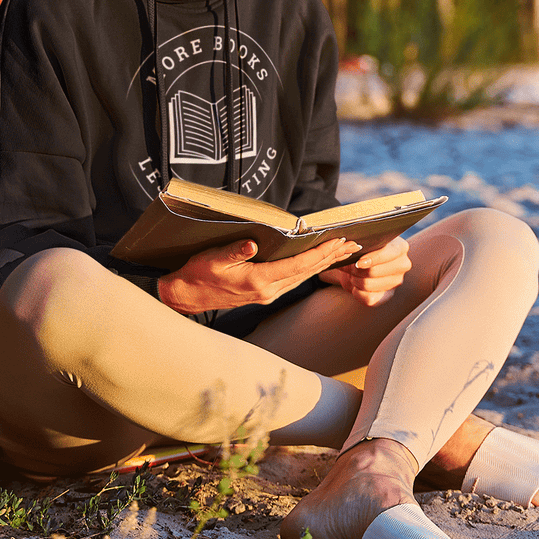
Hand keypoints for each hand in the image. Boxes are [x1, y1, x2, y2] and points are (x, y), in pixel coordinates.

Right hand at [158, 237, 360, 316]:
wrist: (185, 297)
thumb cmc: (197, 274)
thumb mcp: (213, 258)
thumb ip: (234, 251)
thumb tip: (253, 243)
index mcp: (258, 281)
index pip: (298, 266)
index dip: (321, 253)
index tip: (339, 241)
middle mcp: (267, 291)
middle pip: (307, 272)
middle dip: (331, 258)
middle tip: (353, 245)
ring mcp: (266, 295)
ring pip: (302, 278)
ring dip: (323, 264)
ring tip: (342, 252)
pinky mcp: (263, 295)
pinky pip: (293, 281)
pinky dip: (309, 270)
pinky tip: (317, 263)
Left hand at [318, 235, 411, 306]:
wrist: (359, 263)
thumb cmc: (362, 248)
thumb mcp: (361, 243)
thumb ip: (358, 245)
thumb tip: (350, 250)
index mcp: (400, 247)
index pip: (389, 254)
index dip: (373, 259)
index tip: (358, 263)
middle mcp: (402, 264)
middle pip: (374, 271)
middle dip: (356, 270)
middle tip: (350, 266)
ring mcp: (396, 281)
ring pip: (368, 285)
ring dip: (354, 280)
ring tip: (352, 274)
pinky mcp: (387, 296)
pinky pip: (368, 299)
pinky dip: (357, 292)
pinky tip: (356, 286)